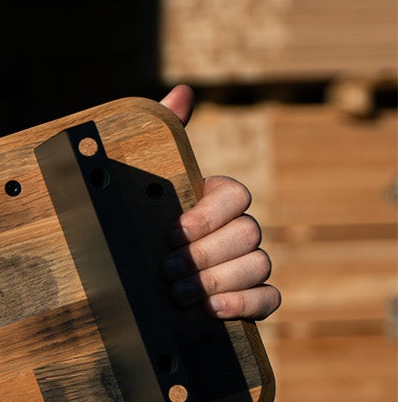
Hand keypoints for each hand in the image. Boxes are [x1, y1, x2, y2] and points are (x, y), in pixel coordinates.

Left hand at [158, 85, 281, 320]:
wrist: (132, 267)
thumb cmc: (141, 215)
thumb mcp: (145, 176)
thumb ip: (163, 133)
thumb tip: (180, 91)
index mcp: (217, 196)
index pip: (237, 194)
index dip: (207, 215)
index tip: (169, 232)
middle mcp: (240, 227)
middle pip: (248, 233)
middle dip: (205, 253)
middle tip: (165, 268)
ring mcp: (249, 261)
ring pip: (259, 265)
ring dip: (218, 280)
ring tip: (177, 293)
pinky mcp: (252, 296)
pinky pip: (270, 298)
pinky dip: (244, 304)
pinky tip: (212, 310)